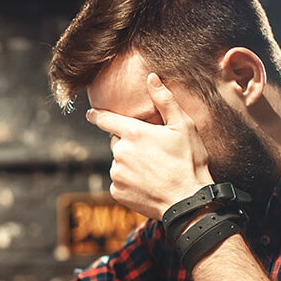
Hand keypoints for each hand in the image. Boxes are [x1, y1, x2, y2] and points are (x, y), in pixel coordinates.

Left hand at [86, 73, 213, 218]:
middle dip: (130, 144)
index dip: (97, 115)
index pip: (105, 119)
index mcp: (133, 133)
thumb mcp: (184, 127)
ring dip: (130, 164)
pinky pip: (119, 181)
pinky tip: (148, 184)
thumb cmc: (189, 162)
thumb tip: (152, 77)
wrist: (187, 202)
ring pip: (119, 163)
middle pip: (117, 142)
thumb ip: (165, 100)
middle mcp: (120, 153)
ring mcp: (116, 173)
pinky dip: (130, 182)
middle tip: (152, 153)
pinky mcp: (116, 192)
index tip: (91, 114)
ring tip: (154, 170)